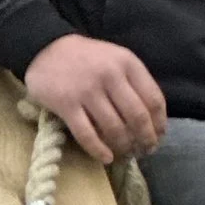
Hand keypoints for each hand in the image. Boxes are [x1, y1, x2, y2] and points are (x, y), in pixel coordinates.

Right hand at [22, 32, 167, 163]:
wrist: (45, 47)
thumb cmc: (87, 58)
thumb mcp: (116, 59)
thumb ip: (135, 82)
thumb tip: (154, 120)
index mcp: (127, 63)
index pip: (153, 99)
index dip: (159, 122)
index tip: (159, 135)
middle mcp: (110, 76)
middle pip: (137, 117)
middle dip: (145, 139)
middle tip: (146, 150)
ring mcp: (87, 90)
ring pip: (114, 128)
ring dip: (124, 146)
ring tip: (126, 153)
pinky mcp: (66, 104)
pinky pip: (87, 134)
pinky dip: (99, 150)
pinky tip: (106, 157)